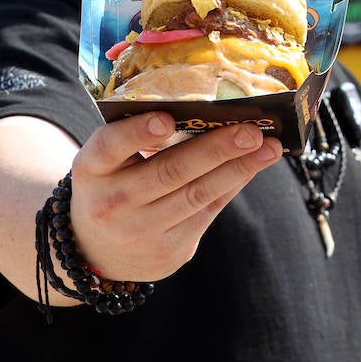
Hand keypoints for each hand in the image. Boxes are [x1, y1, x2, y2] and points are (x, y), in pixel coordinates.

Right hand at [67, 111, 282, 281]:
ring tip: (269, 147)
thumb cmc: (113, 185)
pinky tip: (255, 165)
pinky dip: (234, 184)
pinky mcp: (170, 250)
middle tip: (251, 130)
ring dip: (239, 168)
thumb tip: (210, 109)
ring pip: (197, 195)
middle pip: (169, 172)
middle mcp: (111, 203)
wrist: (96, 253)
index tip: (167, 119)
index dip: (137, 133)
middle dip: (216, 149)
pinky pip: (209, 211)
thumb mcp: (108, 162)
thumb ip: (139, 137)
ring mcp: (141, 231)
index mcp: (92, 169)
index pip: (110, 147)